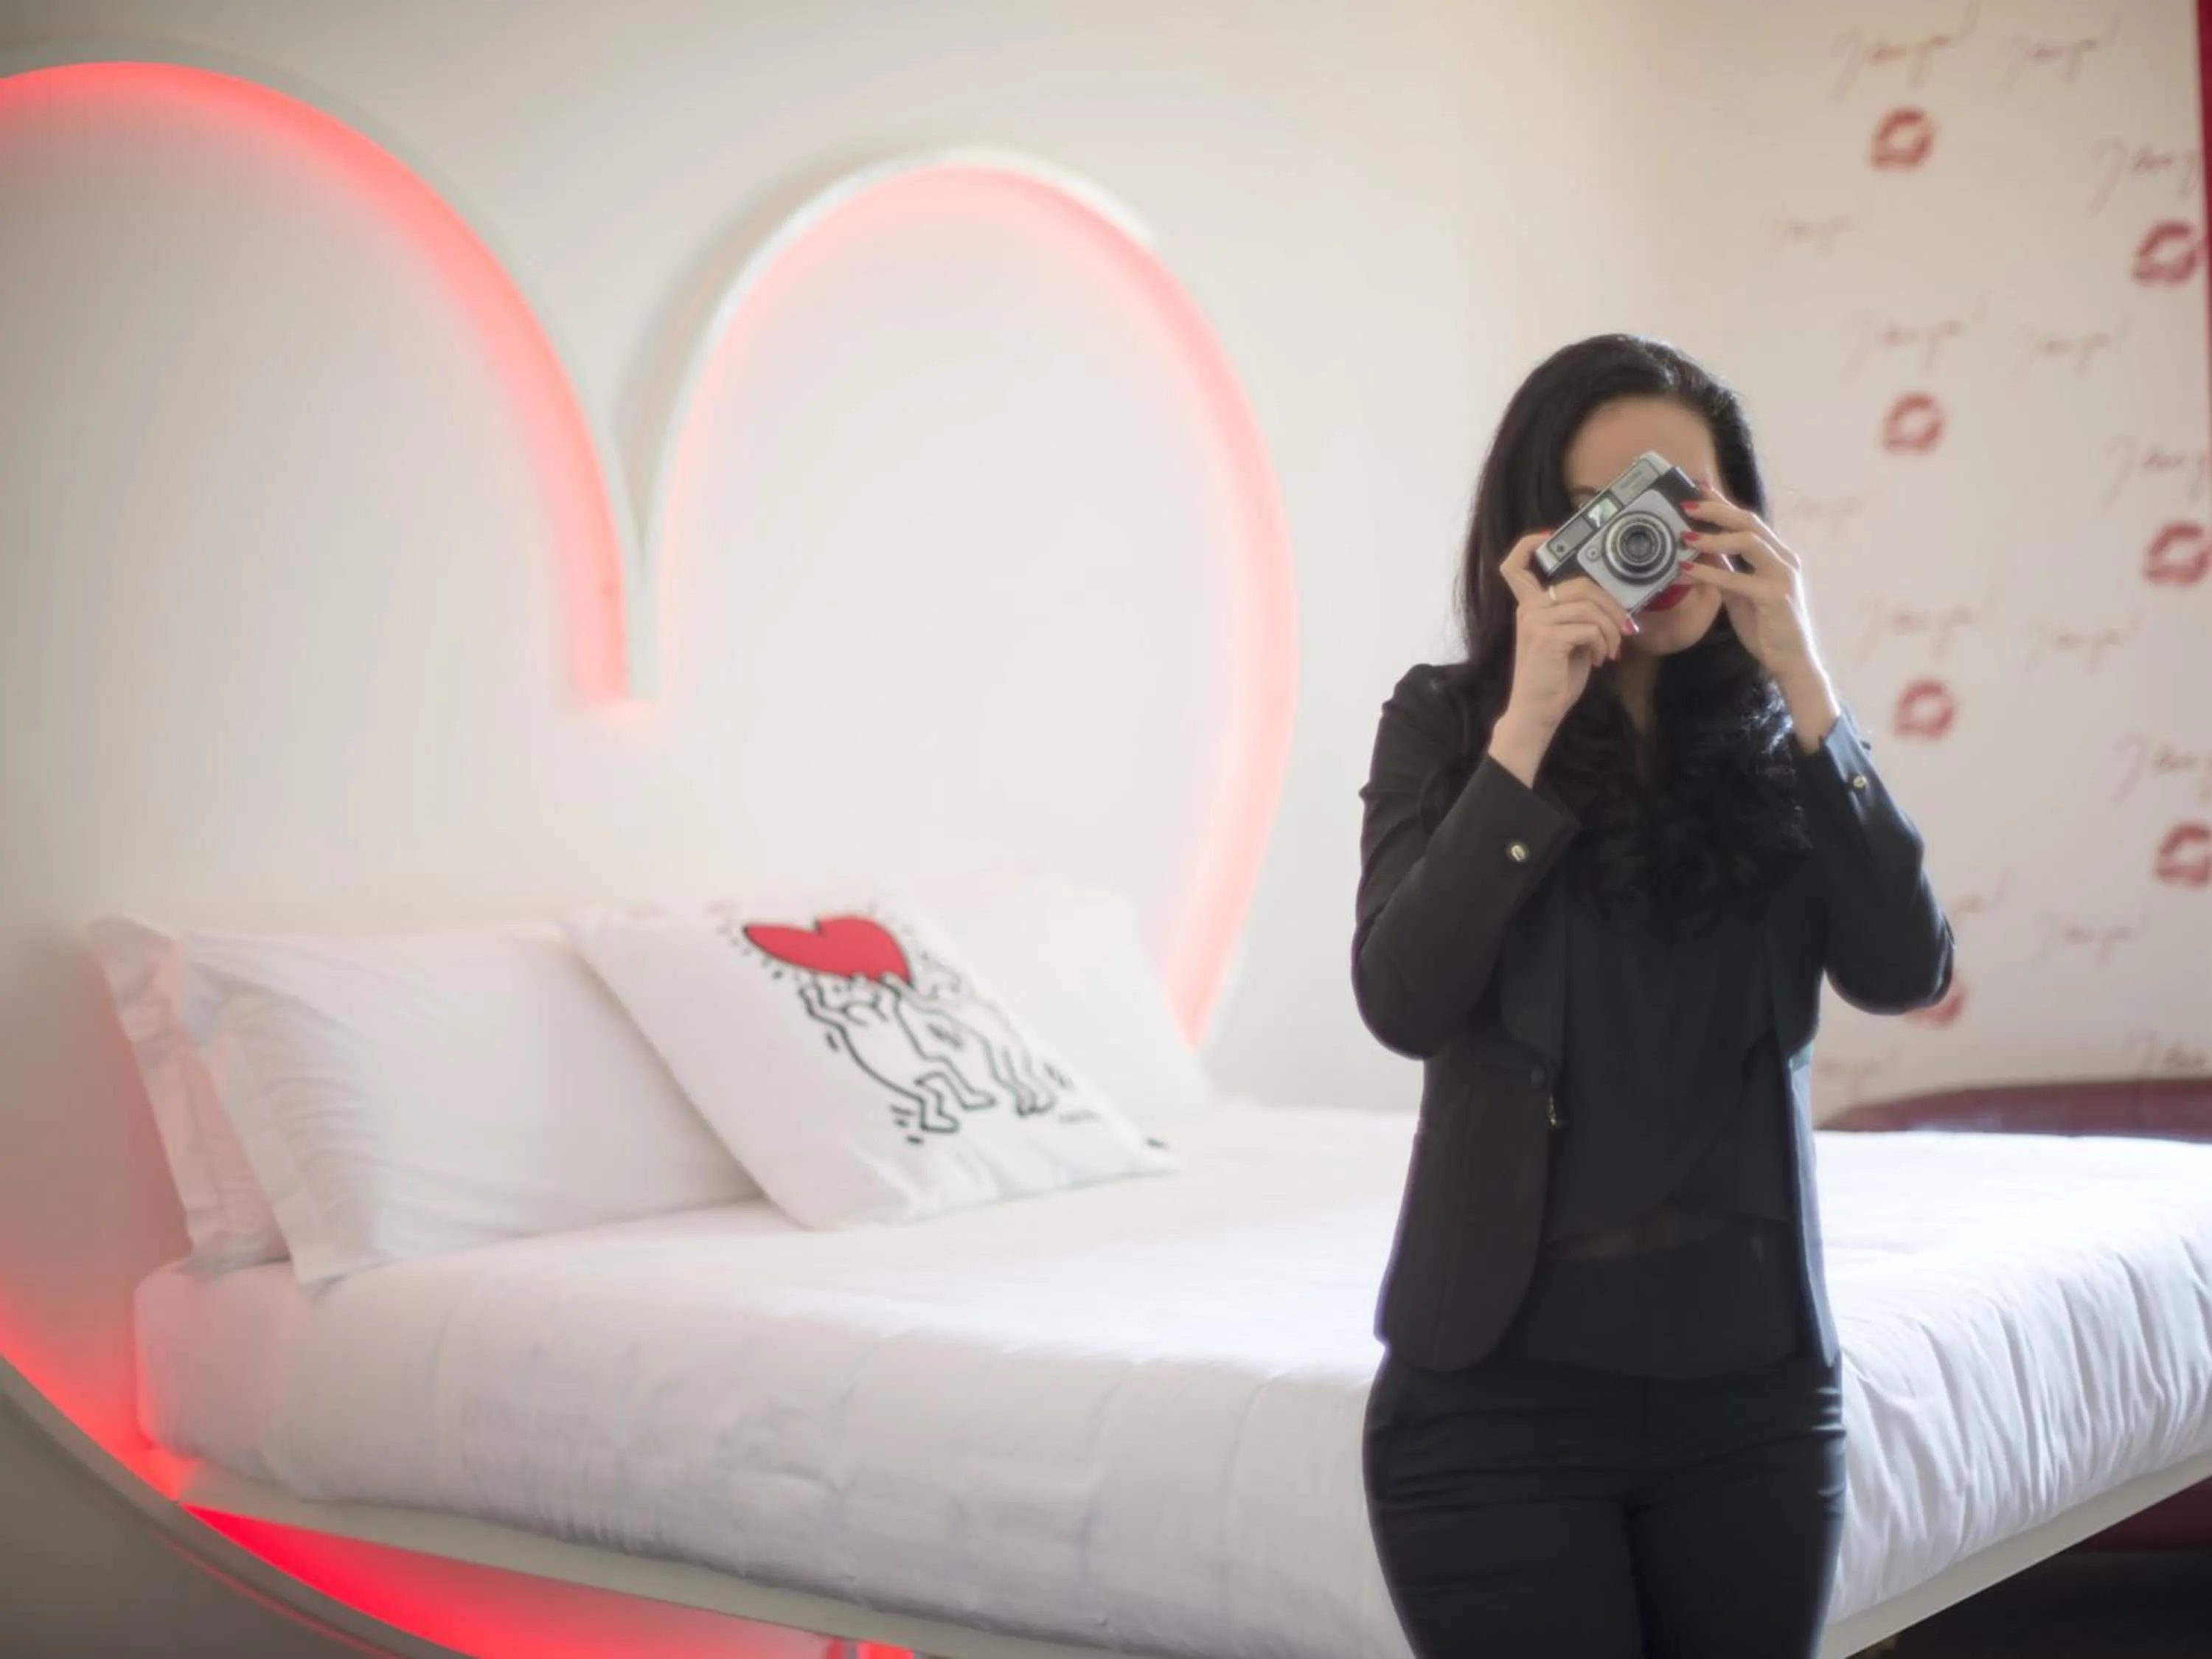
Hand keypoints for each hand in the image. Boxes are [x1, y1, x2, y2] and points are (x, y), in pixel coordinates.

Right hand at [1497, 528, 1638, 732]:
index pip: (1514, 566)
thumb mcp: (1568, 641)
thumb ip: (1578, 617)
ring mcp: (1535, 622)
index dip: (1529, 545)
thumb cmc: (1554, 679)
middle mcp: (1528, 609)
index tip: (1549, 537)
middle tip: (1624, 629)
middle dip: (1611, 606)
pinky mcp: (1547, 637)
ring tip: (1611, 650)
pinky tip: (1600, 659)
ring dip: (1611, 630)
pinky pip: (1590, 627)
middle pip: (1579, 585)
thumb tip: (1610, 604)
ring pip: (1590, 607)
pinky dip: (1603, 643)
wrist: (1537, 712)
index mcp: (1529, 607)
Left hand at [1672, 484, 1825, 680]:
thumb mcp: (1740, 593)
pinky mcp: (1775, 596)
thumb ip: (1726, 571)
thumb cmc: (1766, 627)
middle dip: (1717, 509)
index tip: (1697, 489)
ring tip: (1684, 535)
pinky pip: (1738, 579)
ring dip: (1714, 536)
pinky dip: (1710, 573)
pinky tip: (1687, 570)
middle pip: (1749, 521)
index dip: (1722, 503)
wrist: (1792, 660)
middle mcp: (1783, 558)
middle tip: (1686, 503)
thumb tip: (1700, 552)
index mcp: (1776, 555)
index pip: (1748, 521)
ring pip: (1749, 541)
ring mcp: (1782, 575)